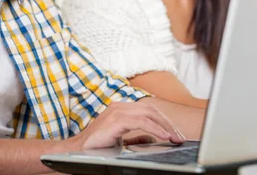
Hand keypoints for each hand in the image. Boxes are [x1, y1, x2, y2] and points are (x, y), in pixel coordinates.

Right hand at [66, 100, 184, 150]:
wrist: (76, 151)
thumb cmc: (96, 147)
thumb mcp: (122, 141)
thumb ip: (136, 138)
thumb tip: (153, 138)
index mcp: (122, 109)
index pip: (149, 111)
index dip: (164, 121)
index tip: (176, 134)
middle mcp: (120, 106)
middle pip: (152, 110)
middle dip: (168, 124)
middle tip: (180, 137)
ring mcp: (118, 111)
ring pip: (149, 113)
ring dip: (165, 126)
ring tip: (175, 138)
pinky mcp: (116, 120)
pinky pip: (141, 121)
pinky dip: (155, 128)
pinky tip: (163, 136)